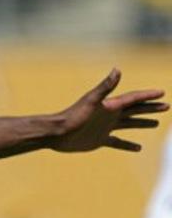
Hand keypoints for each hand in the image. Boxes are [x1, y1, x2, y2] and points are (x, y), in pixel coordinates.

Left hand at [50, 68, 166, 152]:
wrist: (57, 133)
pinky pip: (117, 142)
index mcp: (110, 105)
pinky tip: (138, 148)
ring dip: (142, 123)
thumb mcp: (91, 101)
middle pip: (135, 110)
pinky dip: (127, 145)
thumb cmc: (73, 116)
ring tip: (155, 123)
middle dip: (150, 108)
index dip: (147, 95)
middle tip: (166, 106)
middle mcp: (110, 115)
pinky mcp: (99, 140)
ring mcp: (105, 128)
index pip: (133, 98)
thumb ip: (105, 86)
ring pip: (129, 125)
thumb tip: (117, 69)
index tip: (162, 92)